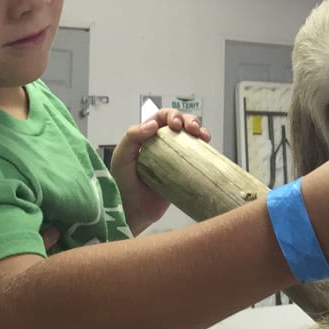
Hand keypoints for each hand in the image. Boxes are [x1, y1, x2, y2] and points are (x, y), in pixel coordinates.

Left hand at [111, 108, 209, 232]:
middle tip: (192, 129)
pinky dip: (204, 150)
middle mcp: (162, 144)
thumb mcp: (121, 157)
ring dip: (200, 131)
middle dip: (190, 120)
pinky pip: (197, 157)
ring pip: (191, 137)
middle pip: (181, 123)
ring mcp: (175, 158)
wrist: (133, 212)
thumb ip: (132, 137)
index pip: (162, 117)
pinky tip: (207, 148)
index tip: (176, 125)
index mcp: (147, 136)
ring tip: (203, 136)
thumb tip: (153, 125)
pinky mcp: (184, 172)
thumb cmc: (122, 185)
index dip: (172, 115)